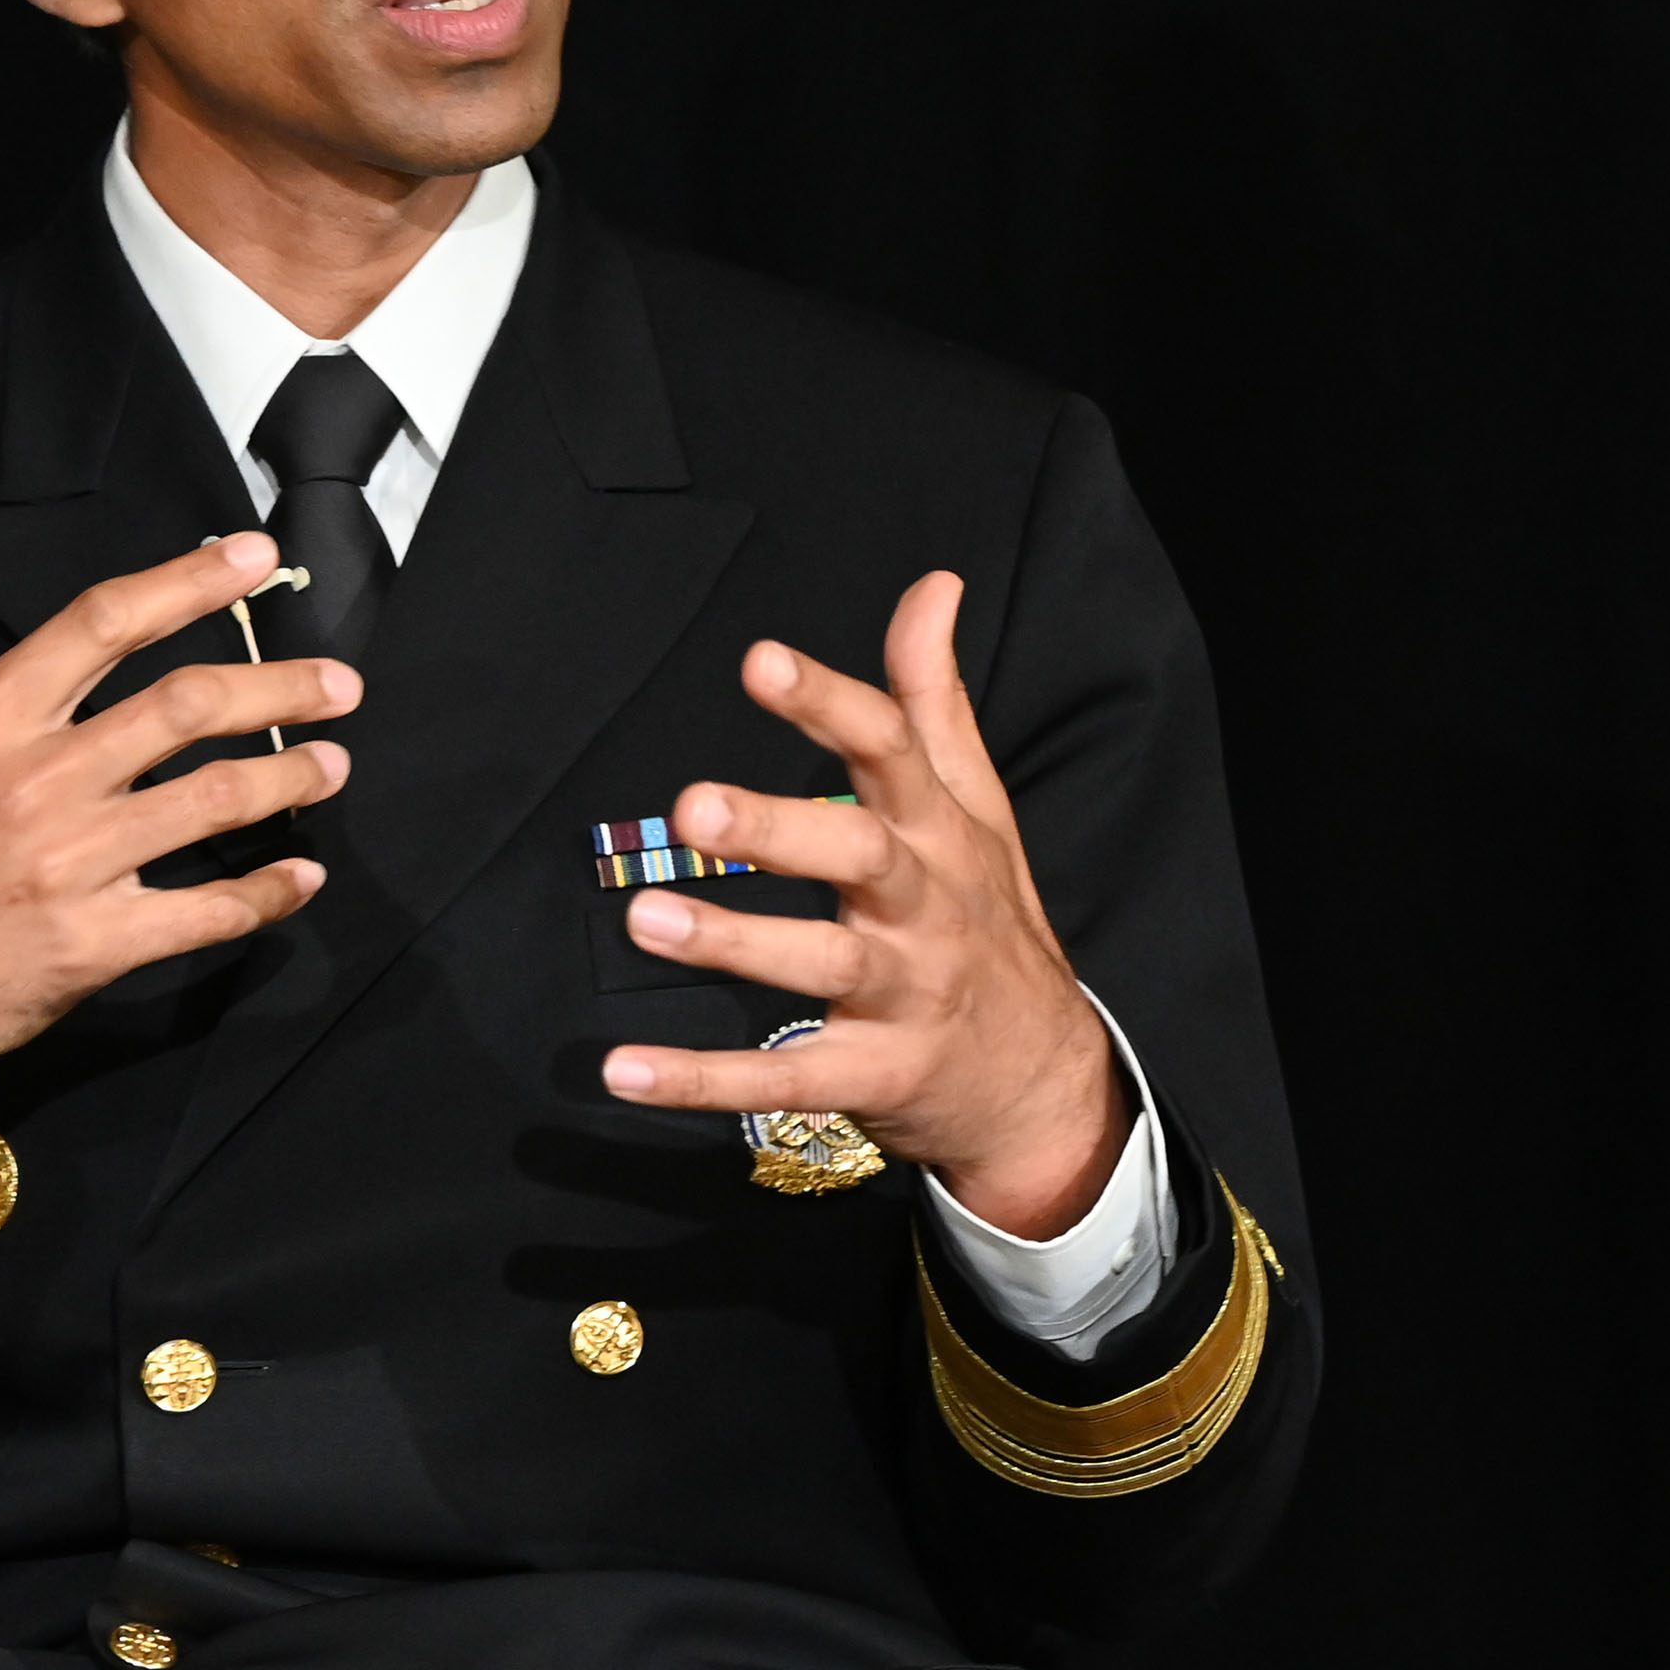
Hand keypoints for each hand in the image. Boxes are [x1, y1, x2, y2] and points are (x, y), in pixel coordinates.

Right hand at [0, 532, 357, 1178]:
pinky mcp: (91, 944)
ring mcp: (69, 865)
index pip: (105, 624)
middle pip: (187, 706)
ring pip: (211, 801)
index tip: (252, 558)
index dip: (189, 583)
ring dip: (288, 778)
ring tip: (334, 765)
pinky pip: (203, 912)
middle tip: (338, 682)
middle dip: (278, 685)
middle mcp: (36, 781)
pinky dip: (265, 894)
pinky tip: (303, 879)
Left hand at [598, 572, 1123, 1237]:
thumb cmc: (990, 924)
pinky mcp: (877, 1078)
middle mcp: (926, 908)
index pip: (892, 752)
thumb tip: (931, 585)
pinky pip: (786, 1081)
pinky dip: (704, 1079)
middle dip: (778, 828)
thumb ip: (933, 701)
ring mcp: (906, 997)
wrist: (1045, 1084)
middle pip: (860, 857)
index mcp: (940, 834)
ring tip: (644, 917)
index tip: (760, 660)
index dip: (829, 704)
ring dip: (733, 943)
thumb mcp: (977, 809)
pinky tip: (625, 1069)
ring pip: (822, 966)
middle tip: (690, 806)